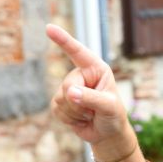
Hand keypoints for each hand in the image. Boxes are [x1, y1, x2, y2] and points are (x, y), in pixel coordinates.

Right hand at [46, 24, 130, 148]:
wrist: (107, 133)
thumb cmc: (113, 116)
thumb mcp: (109, 106)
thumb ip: (91, 98)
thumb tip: (70, 93)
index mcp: (96, 69)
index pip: (78, 52)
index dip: (63, 40)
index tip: (49, 28)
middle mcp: (81, 75)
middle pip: (68, 85)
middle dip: (80, 102)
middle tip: (94, 110)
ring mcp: (69, 88)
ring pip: (61, 99)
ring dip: (76, 112)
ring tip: (90, 114)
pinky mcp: (60, 102)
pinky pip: (56, 109)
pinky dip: (69, 118)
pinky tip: (81, 119)